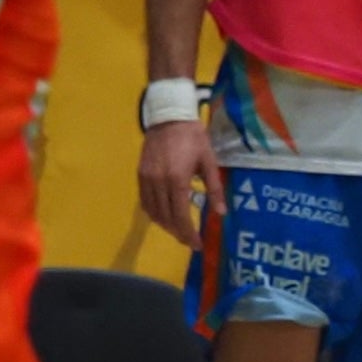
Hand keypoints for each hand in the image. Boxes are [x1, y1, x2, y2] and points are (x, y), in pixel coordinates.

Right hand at [138, 114, 222, 249]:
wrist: (169, 117)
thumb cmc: (193, 138)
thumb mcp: (209, 162)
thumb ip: (214, 189)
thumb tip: (221, 213)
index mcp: (177, 180)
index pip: (180, 216)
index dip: (188, 234)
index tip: (197, 245)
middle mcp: (158, 182)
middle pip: (166, 218)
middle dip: (178, 233)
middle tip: (190, 241)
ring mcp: (146, 178)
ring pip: (153, 212)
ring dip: (165, 225)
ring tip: (179, 230)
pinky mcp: (140, 174)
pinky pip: (145, 201)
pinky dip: (154, 213)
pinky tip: (164, 216)